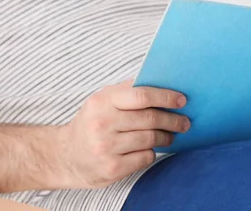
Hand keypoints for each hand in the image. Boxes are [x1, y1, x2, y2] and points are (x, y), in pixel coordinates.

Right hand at [59, 80, 189, 188]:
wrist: (66, 156)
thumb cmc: (91, 123)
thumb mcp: (102, 101)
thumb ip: (127, 90)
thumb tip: (161, 83)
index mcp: (102, 101)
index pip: (141, 95)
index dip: (165, 97)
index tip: (182, 100)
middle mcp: (102, 123)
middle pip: (150, 119)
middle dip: (172, 120)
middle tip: (184, 122)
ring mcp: (106, 147)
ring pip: (150, 139)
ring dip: (166, 137)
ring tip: (170, 135)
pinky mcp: (112, 168)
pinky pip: (144, 157)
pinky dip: (152, 152)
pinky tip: (150, 149)